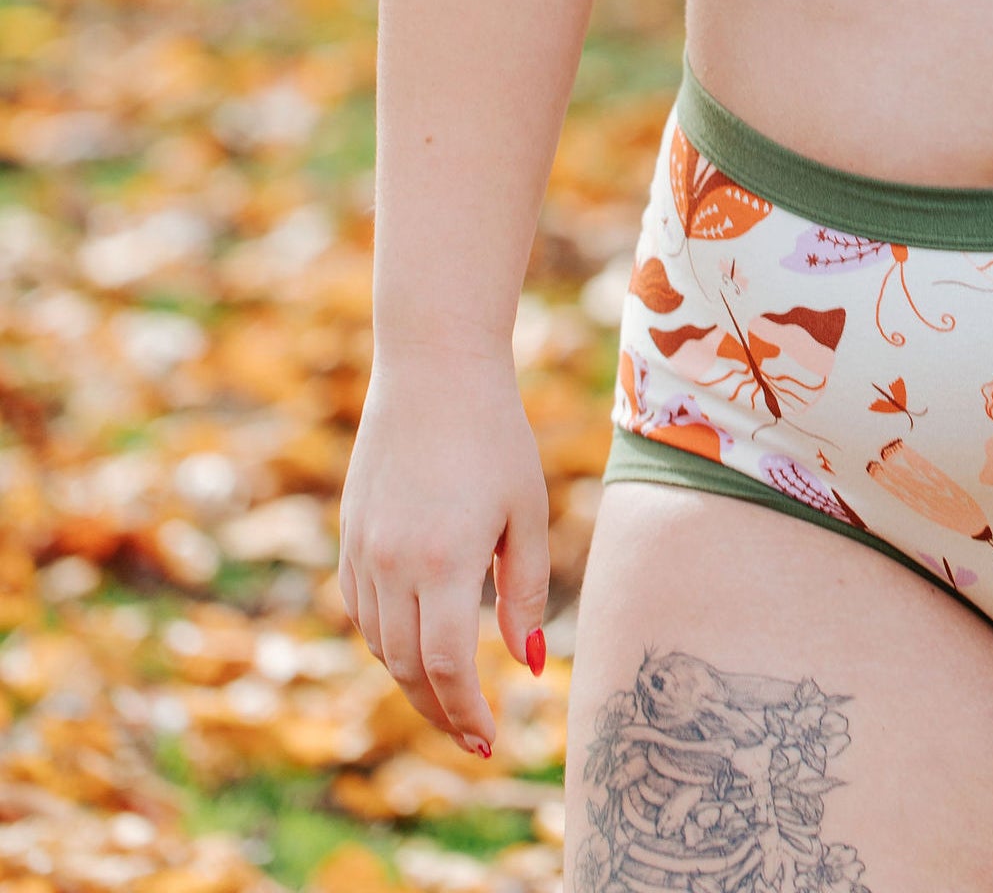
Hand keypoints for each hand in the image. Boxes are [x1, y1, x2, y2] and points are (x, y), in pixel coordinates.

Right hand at [338, 349, 551, 754]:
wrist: (434, 369)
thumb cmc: (496, 436)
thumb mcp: (525, 513)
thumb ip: (523, 592)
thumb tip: (527, 665)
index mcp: (444, 563)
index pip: (446, 667)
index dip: (466, 713)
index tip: (489, 739)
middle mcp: (393, 565)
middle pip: (406, 668)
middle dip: (440, 710)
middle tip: (473, 736)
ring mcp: (363, 550)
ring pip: (378, 644)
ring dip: (410, 681)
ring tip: (449, 698)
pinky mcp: (349, 534)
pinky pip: (360, 609)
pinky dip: (384, 639)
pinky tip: (413, 645)